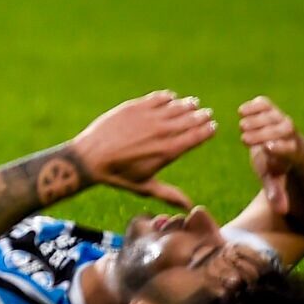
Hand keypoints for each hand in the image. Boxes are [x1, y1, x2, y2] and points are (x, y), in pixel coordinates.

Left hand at [74, 91, 216, 209]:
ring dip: (185, 104)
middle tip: (207, 113)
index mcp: (168, 151)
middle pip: (188, 120)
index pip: (195, 137)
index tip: (213, 126)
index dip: (206, 130)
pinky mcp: (132, 107)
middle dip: (200, 116)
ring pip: (174, 107)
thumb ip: (169, 194)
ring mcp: (147, 117)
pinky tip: (170, 97)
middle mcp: (161, 132)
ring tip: (193, 103)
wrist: (90, 157)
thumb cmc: (118, 175)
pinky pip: (154, 99)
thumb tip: (189, 206)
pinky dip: (165, 97)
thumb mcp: (145, 187)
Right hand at [241, 97, 302, 212]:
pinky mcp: (272, 111)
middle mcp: (293, 136)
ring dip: (258, 119)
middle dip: (264, 132)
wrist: (289, 151)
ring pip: (276, 115)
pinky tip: (243, 112)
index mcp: (296, 155)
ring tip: (243, 127)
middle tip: (244, 139)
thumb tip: (282, 211)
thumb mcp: (275, 182)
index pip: (293, 149)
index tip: (266, 148)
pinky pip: (266, 104)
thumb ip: (277, 194)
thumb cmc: (278, 169)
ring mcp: (283, 121)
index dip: (281, 148)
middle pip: (285, 128)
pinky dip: (255, 105)